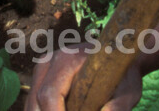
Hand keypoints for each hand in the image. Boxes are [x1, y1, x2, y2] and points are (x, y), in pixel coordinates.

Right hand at [24, 46, 142, 110]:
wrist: (119, 53)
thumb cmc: (123, 73)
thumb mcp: (127, 91)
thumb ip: (117, 107)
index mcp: (67, 59)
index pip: (49, 94)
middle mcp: (49, 61)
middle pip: (35, 100)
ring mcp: (43, 68)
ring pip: (31, 102)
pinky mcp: (42, 76)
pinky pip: (34, 101)